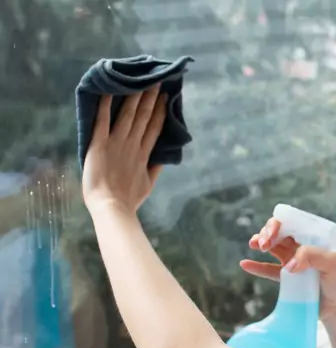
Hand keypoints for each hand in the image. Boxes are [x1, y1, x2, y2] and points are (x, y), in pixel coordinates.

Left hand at [82, 86, 166, 213]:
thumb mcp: (148, 184)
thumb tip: (164, 157)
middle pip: (143, 117)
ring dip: (134, 97)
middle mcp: (132, 144)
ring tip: (139, 82)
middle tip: (155, 81)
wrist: (111, 207)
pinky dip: (104, 106)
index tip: (165, 96)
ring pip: (127, 115)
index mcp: (144, 154)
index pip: (154, 127)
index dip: (160, 111)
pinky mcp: (99, 144)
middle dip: (150, 98)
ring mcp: (116, 143)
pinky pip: (102, 121)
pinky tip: (107, 91)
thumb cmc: (128, 199)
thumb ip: (155, 168)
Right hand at [240, 218, 335, 323]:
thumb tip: (289, 265)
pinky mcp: (287, 279)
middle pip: (280, 232)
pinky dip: (256, 267)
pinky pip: (268, 270)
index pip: (294, 224)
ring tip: (255, 245)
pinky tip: (245, 264)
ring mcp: (294, 263)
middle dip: (268, 232)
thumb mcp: (332, 265)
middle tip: (264, 243)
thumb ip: (312, 257)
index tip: (272, 234)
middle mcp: (303, 248)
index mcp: (314, 240)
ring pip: (273, 247)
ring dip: (261, 242)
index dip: (280, 225)